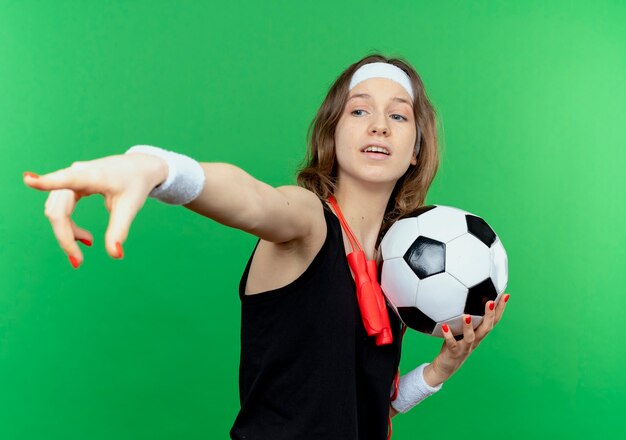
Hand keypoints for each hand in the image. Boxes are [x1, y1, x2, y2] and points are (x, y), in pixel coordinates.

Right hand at [23, 153, 167, 266]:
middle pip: (58, 209)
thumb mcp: (130, 208)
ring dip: (67, 232)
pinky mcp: (72, 182)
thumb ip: (119, 230)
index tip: (29, 180)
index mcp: (94, 175)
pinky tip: (85, 238)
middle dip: (65, 236)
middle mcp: (77, 172)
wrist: (140, 167)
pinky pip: (62, 207)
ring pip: (57, 210)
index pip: (67, 180)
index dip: (47, 181)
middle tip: (78, 261)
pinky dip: (69, 225)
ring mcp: (72, 176)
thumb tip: (115, 255)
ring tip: (89, 244)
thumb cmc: (135, 184)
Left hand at [423, 293, 509, 386]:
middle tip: (491, 301)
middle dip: (490, 315)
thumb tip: (460, 296)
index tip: (505, 295)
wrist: (446, 367)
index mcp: (479, 334)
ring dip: (469, 326)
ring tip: (467, 316)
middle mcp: (475, 341)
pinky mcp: (454, 352)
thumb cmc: (454, 345)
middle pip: (486, 328)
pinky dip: (448, 335)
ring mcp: (465, 347)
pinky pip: (451, 343)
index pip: (493, 321)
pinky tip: (444, 326)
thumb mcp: (461, 330)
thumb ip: (464, 317)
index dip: (500, 309)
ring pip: (471, 337)